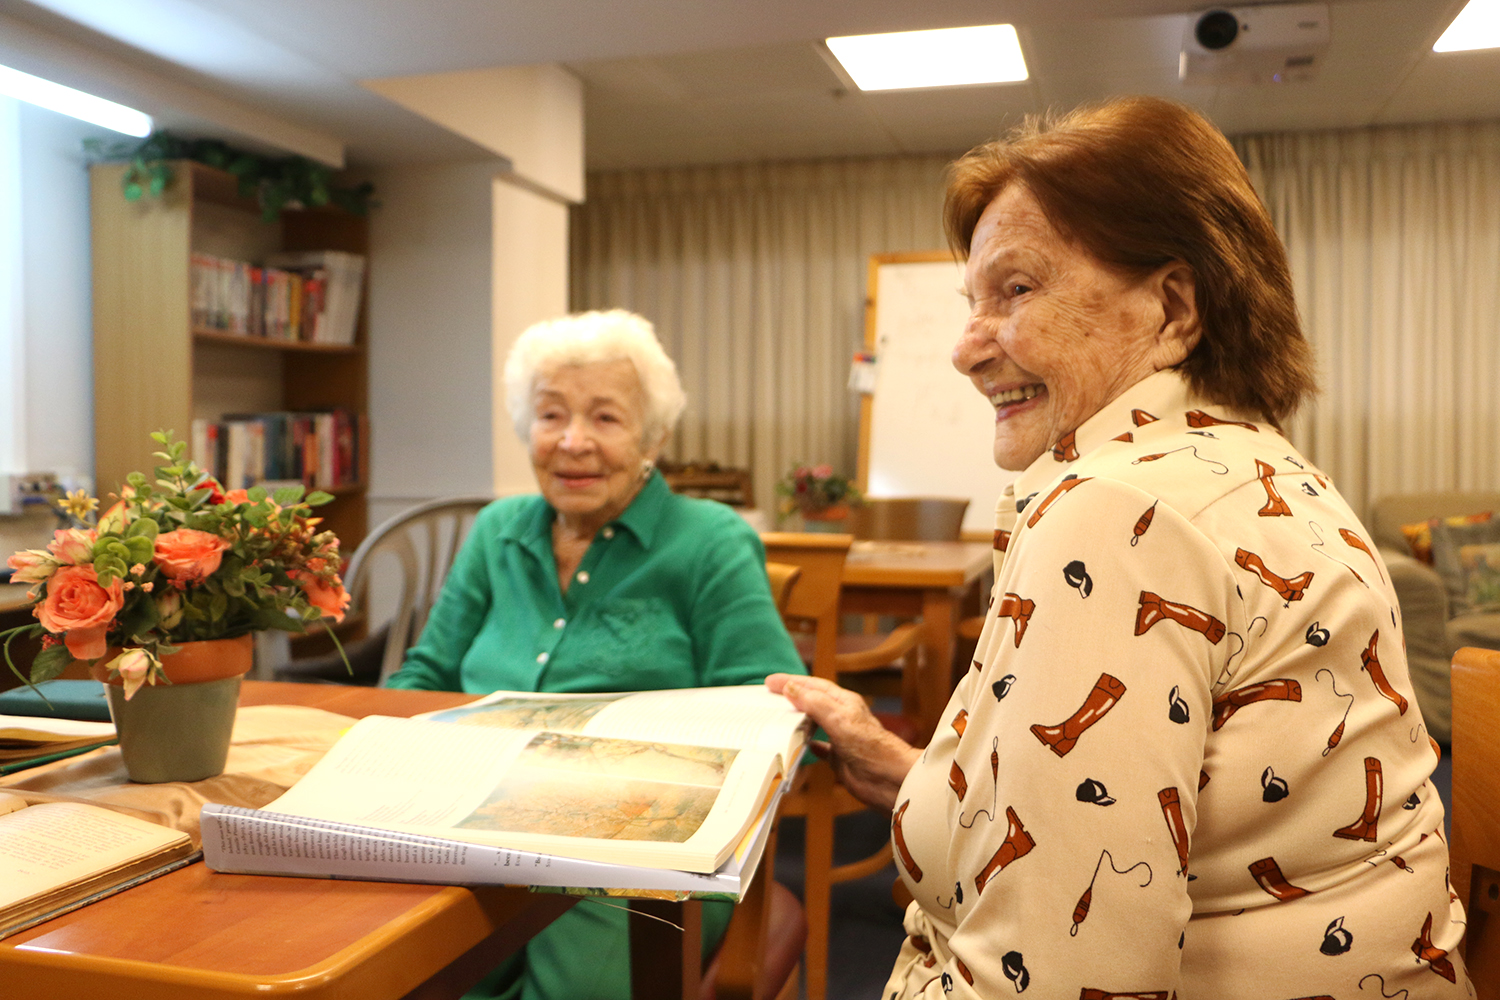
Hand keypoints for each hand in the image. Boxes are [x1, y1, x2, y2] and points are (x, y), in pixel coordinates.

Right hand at [766, 673, 920, 812]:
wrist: (890, 779)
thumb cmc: (871, 747)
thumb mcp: (839, 719)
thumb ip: (814, 703)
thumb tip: (791, 689)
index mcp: (844, 703)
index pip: (813, 686)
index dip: (791, 682)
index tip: (770, 682)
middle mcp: (842, 718)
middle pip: (812, 702)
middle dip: (791, 698)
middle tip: (768, 697)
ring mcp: (840, 739)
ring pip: (813, 724)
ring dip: (796, 720)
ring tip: (777, 718)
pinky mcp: (839, 759)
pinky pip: (819, 748)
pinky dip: (807, 745)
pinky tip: (798, 745)